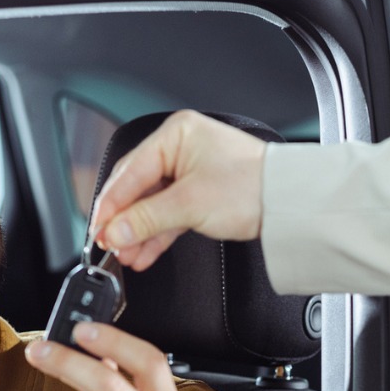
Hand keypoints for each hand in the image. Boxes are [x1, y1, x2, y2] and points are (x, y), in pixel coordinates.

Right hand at [89, 110, 267, 269]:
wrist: (291, 205)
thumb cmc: (252, 188)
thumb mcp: (190, 204)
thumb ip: (146, 219)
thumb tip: (114, 232)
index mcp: (176, 134)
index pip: (129, 172)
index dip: (110, 205)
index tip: (98, 230)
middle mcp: (180, 149)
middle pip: (136, 189)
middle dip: (123, 221)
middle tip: (108, 244)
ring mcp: (189, 172)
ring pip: (150, 205)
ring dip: (137, 233)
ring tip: (126, 255)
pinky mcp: (198, 194)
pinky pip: (166, 215)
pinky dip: (154, 235)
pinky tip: (142, 253)